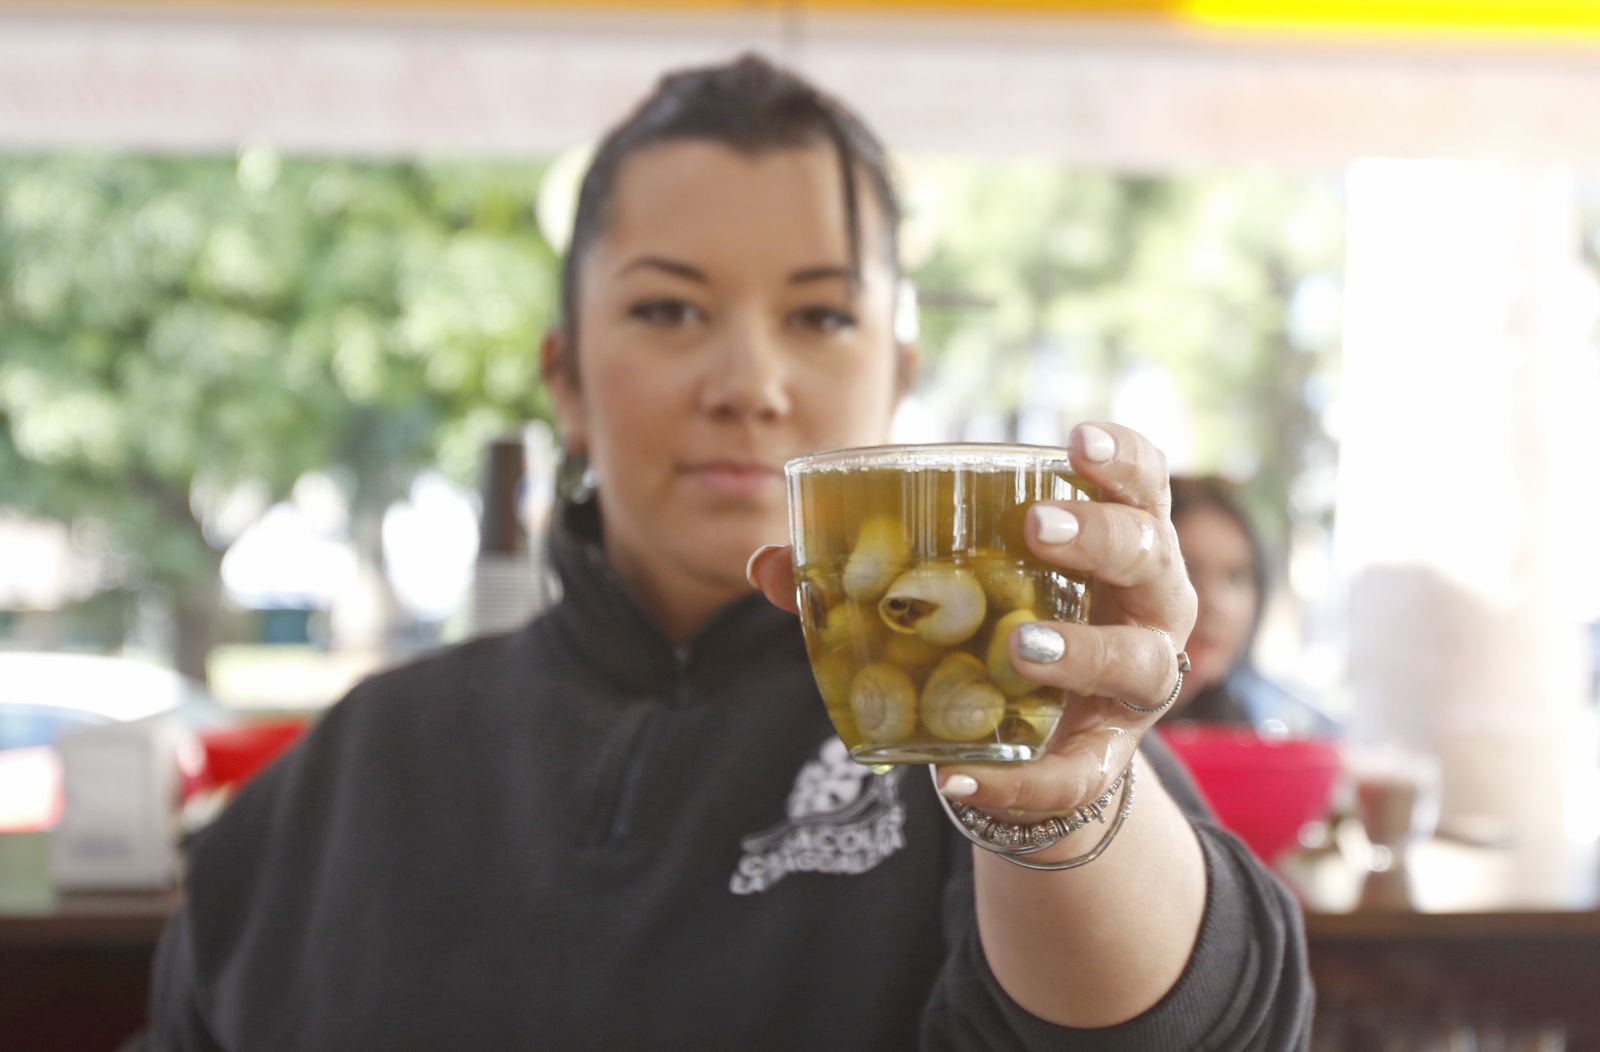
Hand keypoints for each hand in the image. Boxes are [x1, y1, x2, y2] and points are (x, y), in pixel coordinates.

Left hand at [747, 422, 1196, 820]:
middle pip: (1150, 554)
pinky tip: (958, 778)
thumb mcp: (946, 592)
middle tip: (1038, 528)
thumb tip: (764, 563)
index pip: (1142, 483)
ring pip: (1139, 661)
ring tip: (1017, 645)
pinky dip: (1021, 783)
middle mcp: (1148, 602)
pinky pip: (1078, 777)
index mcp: (1113, 542)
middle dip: (1102, 535)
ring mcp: (1139, 681)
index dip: (1122, 457)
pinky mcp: (1110, 760)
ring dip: (1080, 649)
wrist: (1035, 747)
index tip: (1076, 441)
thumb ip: (860, 573)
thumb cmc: (993, 631)